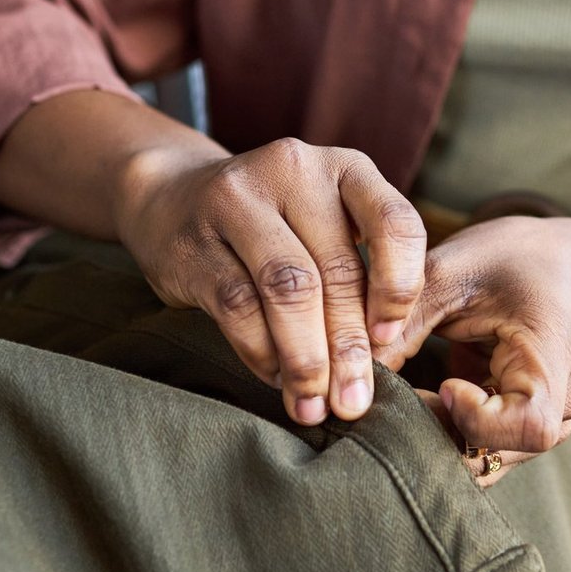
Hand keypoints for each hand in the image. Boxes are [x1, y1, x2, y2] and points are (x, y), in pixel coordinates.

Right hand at [117, 138, 427, 424]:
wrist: (171, 197)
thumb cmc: (273, 225)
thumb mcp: (325, 226)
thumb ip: (359, 275)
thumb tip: (382, 361)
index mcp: (345, 168)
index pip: (395, 223)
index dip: (399, 287)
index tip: (390, 339)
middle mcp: (294, 171)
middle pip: (337, 269)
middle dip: (349, 346)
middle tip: (353, 402)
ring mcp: (238, 200)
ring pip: (287, 289)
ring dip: (306, 358)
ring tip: (314, 403)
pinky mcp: (194, 240)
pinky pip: (237, 306)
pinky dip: (262, 352)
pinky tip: (276, 379)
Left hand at [382, 216, 570, 484]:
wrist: (557, 265)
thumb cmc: (508, 259)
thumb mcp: (450, 273)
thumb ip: (403, 322)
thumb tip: (348, 373)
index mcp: (553, 366)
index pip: (528, 427)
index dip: (476, 418)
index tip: (446, 382)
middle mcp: (558, 408)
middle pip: (493, 455)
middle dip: (432, 433)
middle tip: (392, 398)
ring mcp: (542, 425)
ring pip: (477, 463)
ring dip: (430, 438)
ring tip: (400, 399)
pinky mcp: (517, 431)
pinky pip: (473, 452)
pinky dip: (437, 435)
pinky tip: (414, 404)